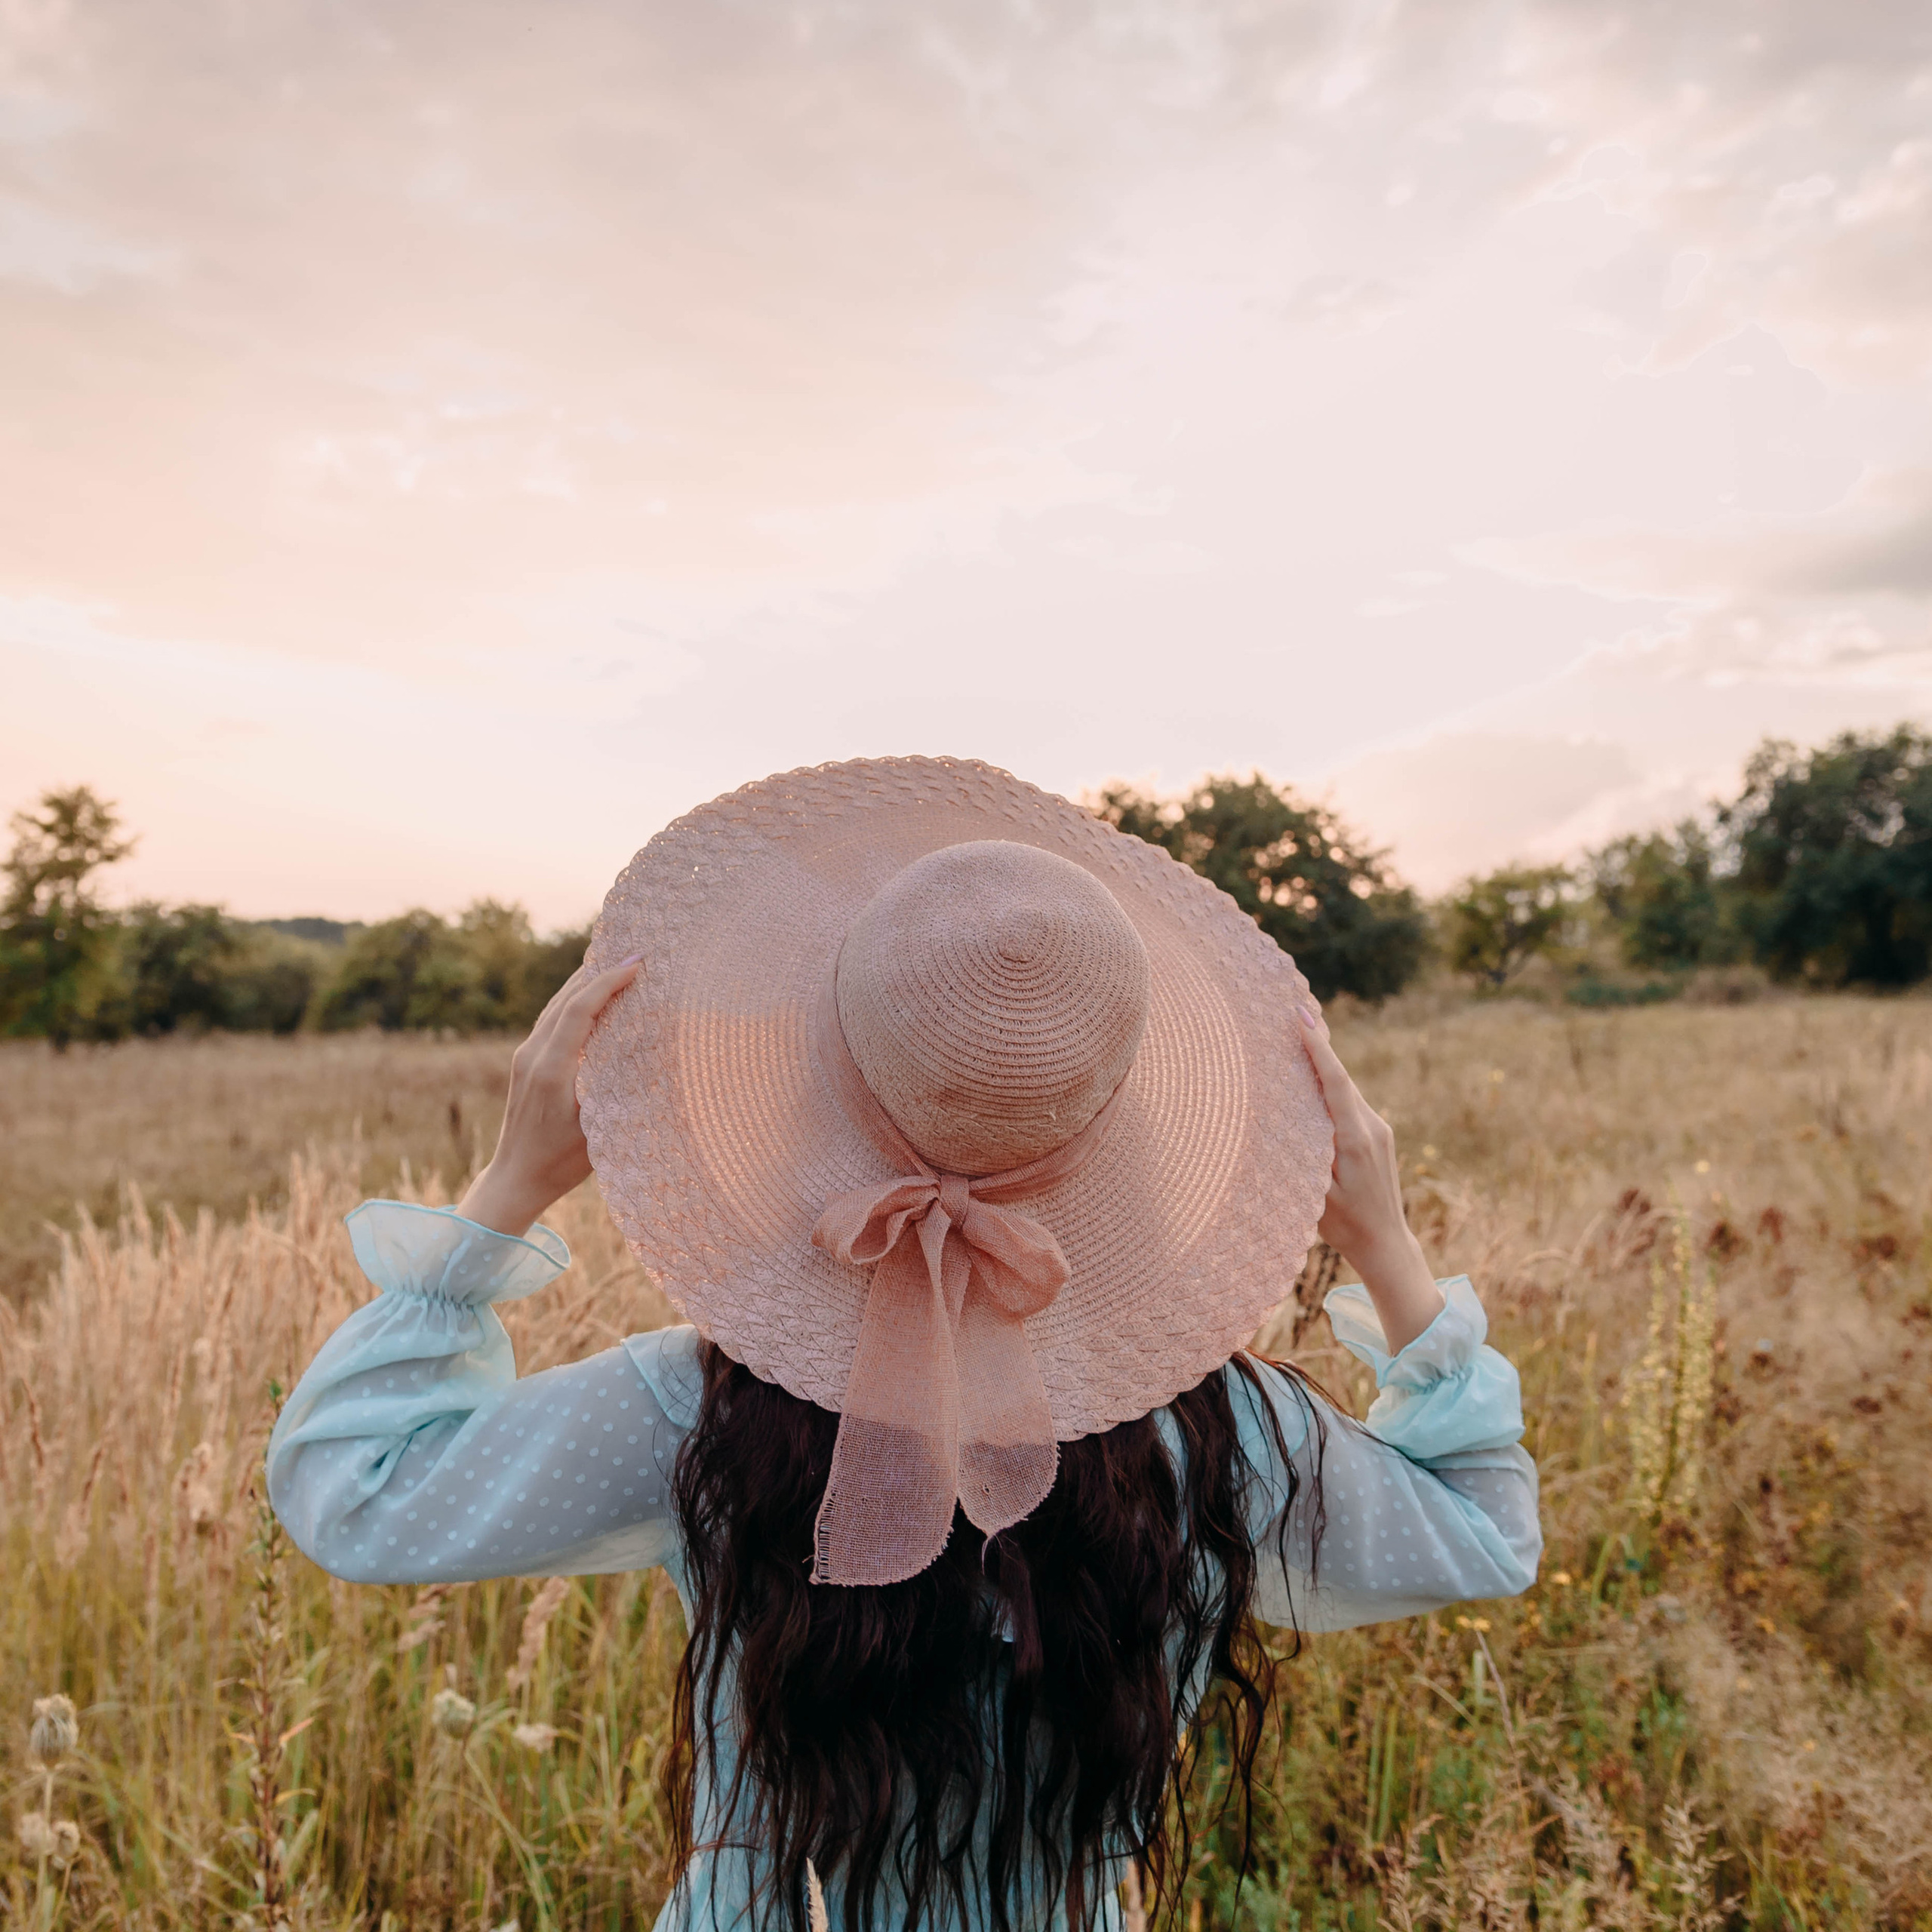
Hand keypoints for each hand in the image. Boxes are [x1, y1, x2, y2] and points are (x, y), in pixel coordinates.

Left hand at [456, 954, 641, 1236]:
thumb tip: (648, 1052)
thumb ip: (617, 1087)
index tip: (637, 963)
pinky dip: (574, 1002)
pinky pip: (551, 1020)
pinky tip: (590, 998)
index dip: (607, 981)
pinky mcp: (525, 1064)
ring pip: (555, 1005)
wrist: (515, 1178)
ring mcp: (525, 1057)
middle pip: (564, 998)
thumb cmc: (561, 1162)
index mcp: (550, 1069)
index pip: (578, 1009)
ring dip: (585, 982)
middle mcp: (533, 1055)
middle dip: (599, 971)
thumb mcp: (598, 1127)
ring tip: (615, 964)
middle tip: (634, 952)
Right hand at [1298, 1004, 1444, 1353]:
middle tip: (1293, 1008)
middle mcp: (1373, 1128)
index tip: (1300, 1017)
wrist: (1387, 1245)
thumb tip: (1285, 1118)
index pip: (1336, 1082)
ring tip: (1298, 1035)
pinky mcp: (1378, 1137)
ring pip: (1345, 1090)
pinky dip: (1331, 1087)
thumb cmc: (1345, 1226)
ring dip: (1322, 1065)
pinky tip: (1312, 1080)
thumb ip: (1305, 1154)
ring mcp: (1379, 1130)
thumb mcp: (1317, 1193)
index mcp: (1356, 1139)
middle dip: (1317, 1044)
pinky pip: (1350, 1103)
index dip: (1318, 1047)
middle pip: (1340, 1077)